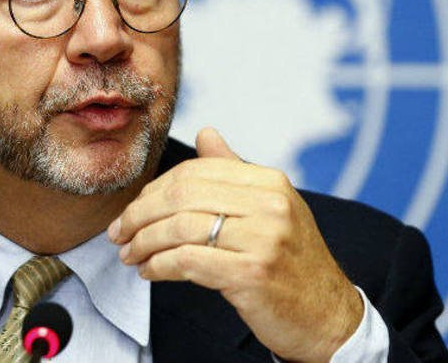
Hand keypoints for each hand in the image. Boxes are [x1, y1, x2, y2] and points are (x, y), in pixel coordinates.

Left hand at [108, 128, 362, 362]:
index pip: (195, 172)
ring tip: (130, 255)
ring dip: (144, 243)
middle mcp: (269, 204)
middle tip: (119, 233)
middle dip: (140, 214)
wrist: (328, 316)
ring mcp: (264, 238)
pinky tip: (150, 272)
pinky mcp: (253, 274)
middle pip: (182, 196)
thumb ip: (234, 171)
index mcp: (269, 182)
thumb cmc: (292, 263)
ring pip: (180, 229)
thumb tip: (205, 132)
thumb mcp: (270, 208)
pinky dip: (159, 266)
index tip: (133, 210)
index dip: (154, 190)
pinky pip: (188, 261)